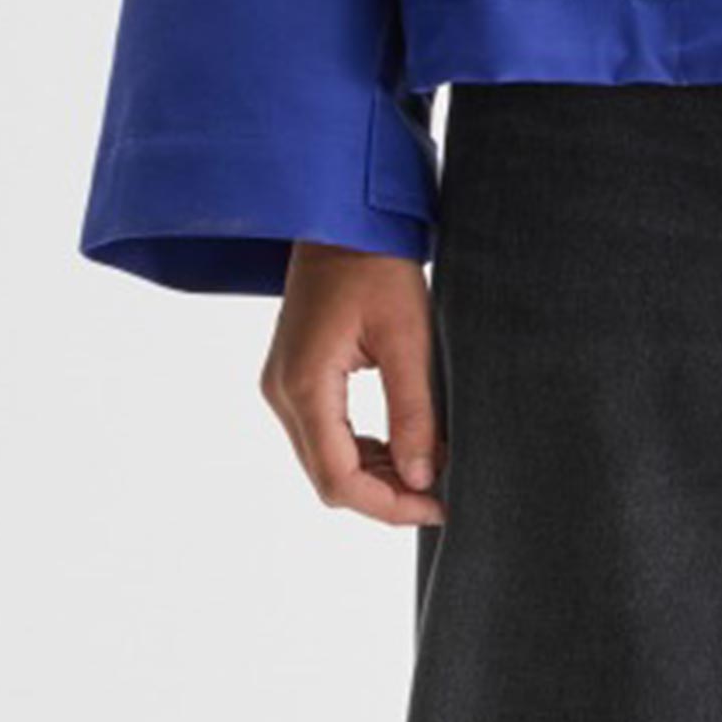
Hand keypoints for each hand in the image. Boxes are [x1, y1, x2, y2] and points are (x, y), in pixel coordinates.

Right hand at [259, 242, 445, 526]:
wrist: (345, 215)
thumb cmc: (377, 263)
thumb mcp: (408, 336)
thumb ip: (414, 411)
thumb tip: (422, 477)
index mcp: (304, 385)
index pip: (339, 478)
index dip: (388, 504)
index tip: (437, 505)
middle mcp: (282, 392)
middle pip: (327, 476)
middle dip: (384, 495)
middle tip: (439, 495)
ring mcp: (282, 384)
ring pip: (324, 459)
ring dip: (373, 474)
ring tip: (427, 471)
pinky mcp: (294, 375)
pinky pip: (324, 432)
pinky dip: (360, 449)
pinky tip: (400, 445)